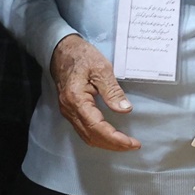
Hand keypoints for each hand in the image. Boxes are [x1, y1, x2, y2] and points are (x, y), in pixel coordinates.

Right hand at [49, 35, 140, 150]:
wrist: (61, 49)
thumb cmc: (82, 56)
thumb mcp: (101, 68)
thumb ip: (112, 90)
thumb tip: (125, 110)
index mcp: (77, 99)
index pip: (97, 127)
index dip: (116, 139)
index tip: (133, 143)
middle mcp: (69, 109)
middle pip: (91, 137)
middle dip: (113, 145)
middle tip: (133, 145)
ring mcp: (67, 111)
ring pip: (86, 136)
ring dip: (106, 143)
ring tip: (124, 143)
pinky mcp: (69, 110)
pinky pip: (83, 130)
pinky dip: (98, 137)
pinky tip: (110, 135)